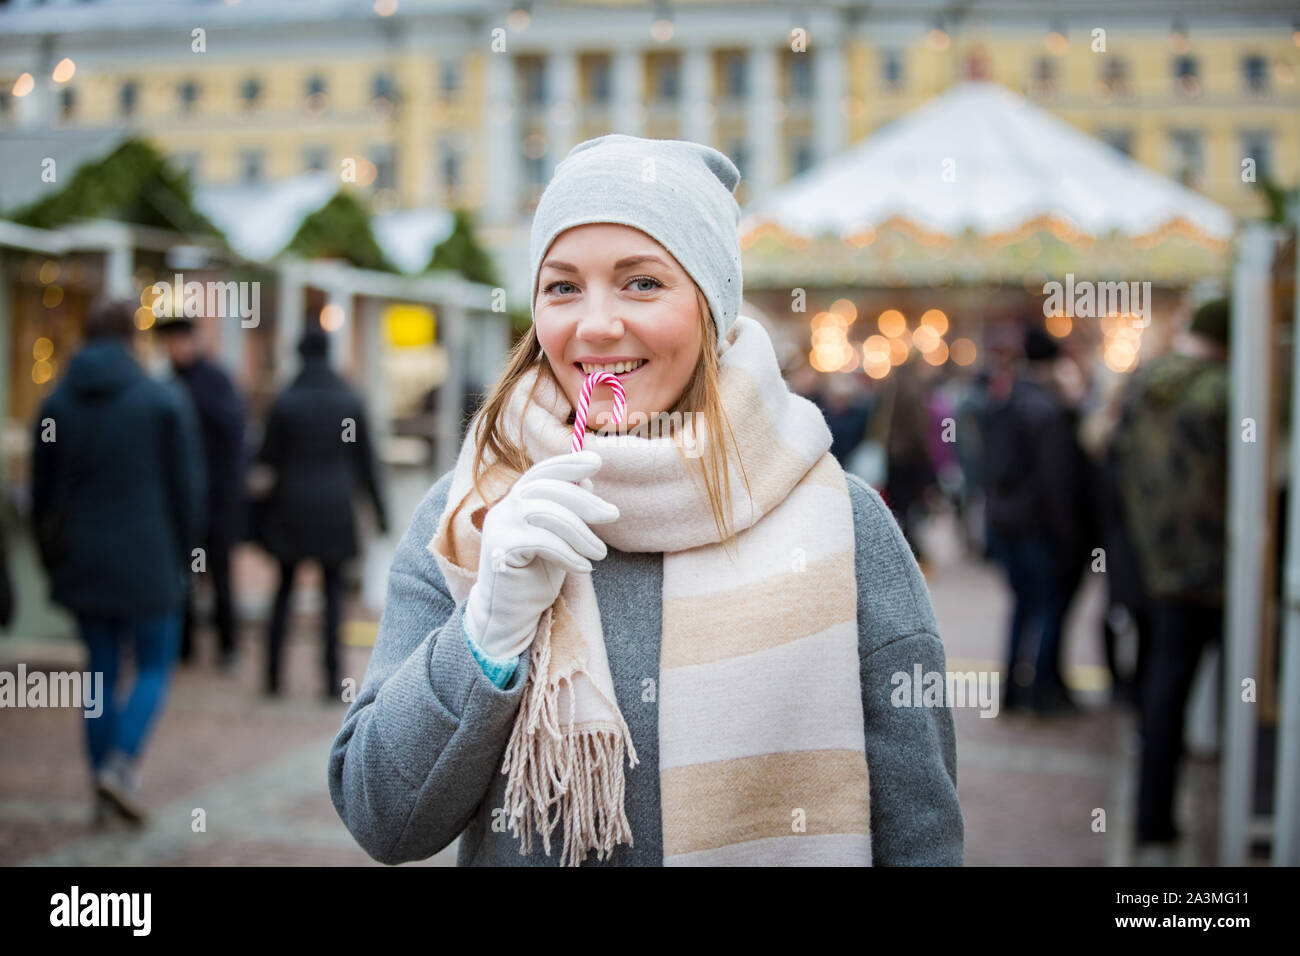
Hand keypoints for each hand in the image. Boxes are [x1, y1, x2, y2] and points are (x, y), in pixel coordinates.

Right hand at [463, 450, 617, 660]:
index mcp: (517, 500)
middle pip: (549, 488)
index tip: (595, 462)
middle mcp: (504, 507)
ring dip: (582, 532)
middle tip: (613, 514)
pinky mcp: (500, 548)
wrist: (511, 615)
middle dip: (585, 500)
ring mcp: (499, 526)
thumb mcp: (559, 539)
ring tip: (600, 553)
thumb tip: (586, 481)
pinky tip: (584, 568)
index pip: (543, 472)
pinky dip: (569, 554)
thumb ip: (567, 512)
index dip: (568, 463)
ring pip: (548, 513)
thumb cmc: (536, 575)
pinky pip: (543, 540)